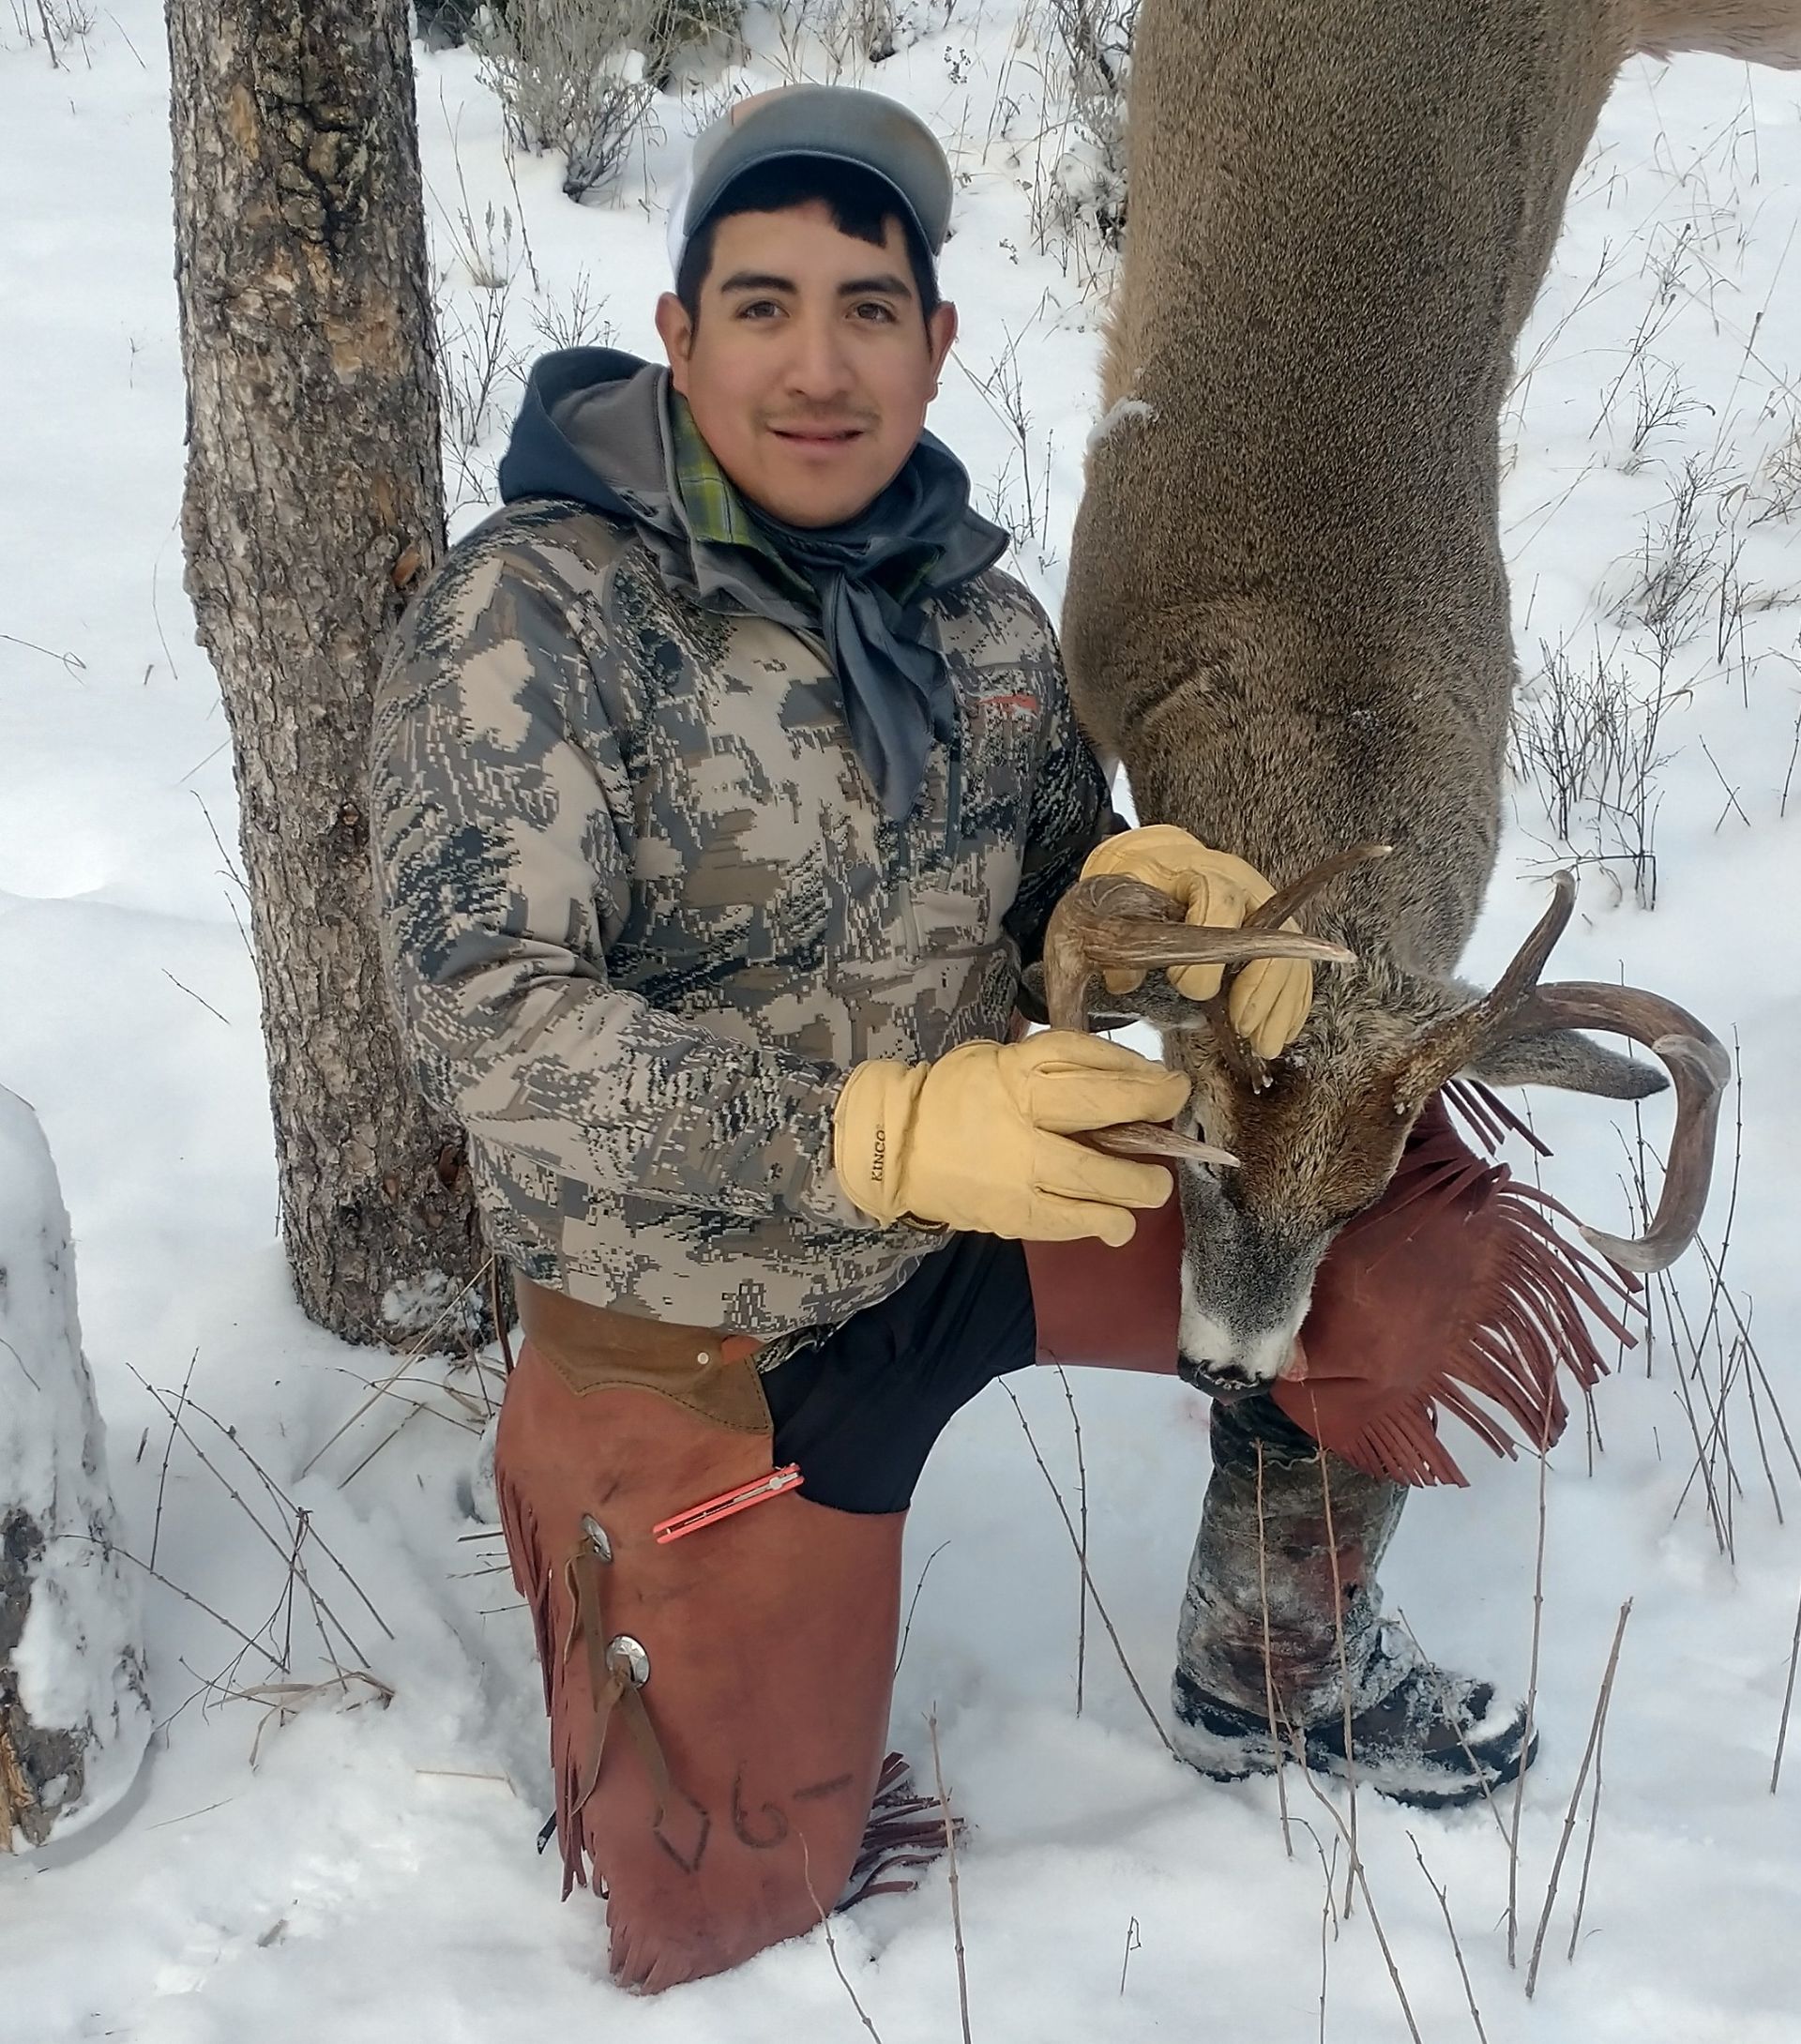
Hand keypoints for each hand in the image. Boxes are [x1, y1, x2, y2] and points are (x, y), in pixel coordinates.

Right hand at [833, 1032, 1189, 1245]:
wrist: (896, 1149)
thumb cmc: (954, 1097)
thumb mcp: (997, 1059)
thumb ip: (1053, 1064)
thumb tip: (1128, 1076)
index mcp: (1014, 1072)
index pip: (1086, 1062)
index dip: (1137, 1073)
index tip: (1169, 1085)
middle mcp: (1019, 1118)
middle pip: (1099, 1111)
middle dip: (1149, 1116)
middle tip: (1172, 1127)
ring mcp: (1017, 1171)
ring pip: (1094, 1177)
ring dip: (1136, 1185)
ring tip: (1152, 1188)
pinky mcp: (1013, 1214)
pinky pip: (1071, 1221)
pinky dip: (1102, 1223)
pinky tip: (1117, 1223)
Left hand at [1081, 825, 1312, 1057]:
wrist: (1159, 863)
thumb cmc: (1137, 882)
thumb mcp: (1117, 898)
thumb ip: (1119, 935)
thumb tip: (1124, 980)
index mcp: (1200, 872)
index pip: (1221, 903)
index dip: (1211, 953)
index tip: (1191, 990)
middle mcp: (1243, 886)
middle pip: (1269, 934)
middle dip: (1260, 987)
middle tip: (1242, 1027)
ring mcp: (1264, 910)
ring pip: (1289, 954)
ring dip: (1280, 1005)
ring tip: (1264, 1046)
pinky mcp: (1275, 932)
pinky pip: (1295, 968)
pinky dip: (1290, 1004)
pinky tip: (1279, 1034)